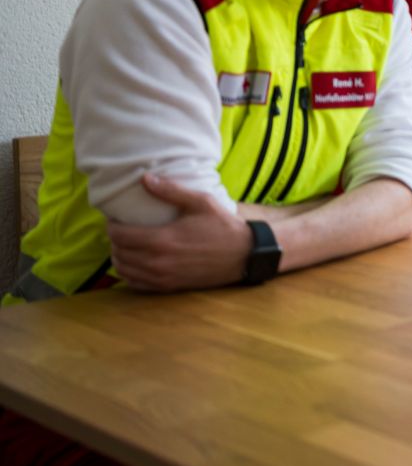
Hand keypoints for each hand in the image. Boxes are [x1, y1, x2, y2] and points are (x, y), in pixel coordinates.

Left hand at [107, 173, 251, 291]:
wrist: (244, 254)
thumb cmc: (223, 226)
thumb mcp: (200, 202)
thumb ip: (171, 191)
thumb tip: (145, 178)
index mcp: (162, 240)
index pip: (119, 236)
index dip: (112, 226)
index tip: (116, 218)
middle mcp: (157, 262)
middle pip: (118, 253)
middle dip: (114, 241)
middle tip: (121, 229)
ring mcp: (162, 277)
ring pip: (123, 270)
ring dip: (119, 257)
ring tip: (125, 245)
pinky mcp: (168, 287)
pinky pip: (135, 284)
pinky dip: (129, 274)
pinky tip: (134, 263)